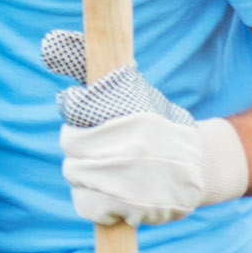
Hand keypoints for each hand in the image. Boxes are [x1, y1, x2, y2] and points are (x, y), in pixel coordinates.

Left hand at [42, 30, 249, 224]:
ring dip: (86, 175)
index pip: (74, 129)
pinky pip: (86, 206)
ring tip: (112, 169)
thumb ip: (90, 70)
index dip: (78, 128)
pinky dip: (93, 201)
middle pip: (72, 155)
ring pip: (76, 179)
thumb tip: (50, 42)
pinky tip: (112, 191)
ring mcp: (130, 185)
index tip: (91, 128)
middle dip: (82, 151)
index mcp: (130, 122)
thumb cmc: (156, 122)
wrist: (201, 165)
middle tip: (105, 150)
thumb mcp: (129, 89)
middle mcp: (131, 154)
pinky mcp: (131, 210)